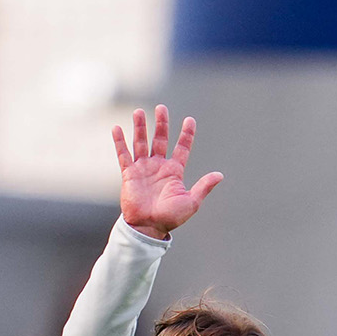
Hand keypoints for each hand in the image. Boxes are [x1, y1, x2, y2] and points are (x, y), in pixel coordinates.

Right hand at [114, 105, 222, 239]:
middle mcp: (158, 166)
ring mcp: (143, 168)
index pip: (182, 147)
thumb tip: (220, 175)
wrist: (148, 227)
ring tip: (139, 111)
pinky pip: (123, 155)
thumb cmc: (170, 217)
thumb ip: (203, 186)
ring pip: (141, 142)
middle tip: (161, 108)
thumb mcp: (191, 202)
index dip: (186, 134)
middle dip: (161, 123)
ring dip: (140, 127)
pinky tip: (117, 128)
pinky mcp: (129, 174)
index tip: (190, 120)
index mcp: (174, 171)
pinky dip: (120, 142)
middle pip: (160, 139)